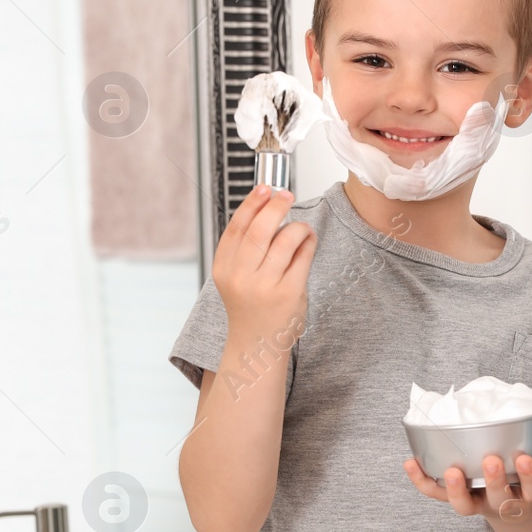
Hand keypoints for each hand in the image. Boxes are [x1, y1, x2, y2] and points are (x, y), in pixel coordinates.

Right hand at [213, 186, 316, 343]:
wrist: (256, 343)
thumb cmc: (250, 305)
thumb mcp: (235, 276)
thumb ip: (245, 248)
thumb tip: (267, 208)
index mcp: (223, 268)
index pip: (236, 226)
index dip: (251, 203)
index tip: (264, 188)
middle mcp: (240, 276)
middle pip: (260, 229)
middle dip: (276, 206)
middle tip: (286, 195)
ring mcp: (264, 286)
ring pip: (285, 239)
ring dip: (298, 227)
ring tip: (302, 228)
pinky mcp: (288, 293)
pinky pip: (302, 256)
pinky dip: (308, 242)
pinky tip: (308, 241)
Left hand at [406, 417, 531, 531]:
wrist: (519, 518)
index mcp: (529, 498)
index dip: (529, 478)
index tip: (526, 459)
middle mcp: (501, 504)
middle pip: (497, 499)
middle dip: (495, 481)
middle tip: (492, 461)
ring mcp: (477, 504)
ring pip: (462, 506)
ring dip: (454, 490)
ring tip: (452, 470)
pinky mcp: (457, 498)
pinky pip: (436, 493)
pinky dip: (421, 481)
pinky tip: (409, 461)